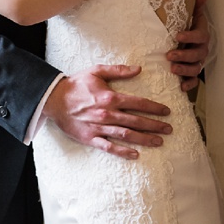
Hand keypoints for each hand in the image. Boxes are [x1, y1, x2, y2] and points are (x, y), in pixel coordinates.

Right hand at [43, 65, 171, 158]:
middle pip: (136, 121)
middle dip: (155, 125)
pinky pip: (109, 147)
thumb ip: (118, 70)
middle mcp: (107, 113)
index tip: (166, 111)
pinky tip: (135, 154)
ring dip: (144, 139)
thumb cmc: (77, 84)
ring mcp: (99, 127)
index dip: (154, 107)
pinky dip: (122, 152)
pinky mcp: (91, 138)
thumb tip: (138, 68)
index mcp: (110, 97)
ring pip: (126, 135)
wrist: (54, 99)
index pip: (138, 103)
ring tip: (159, 141)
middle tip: (169, 129)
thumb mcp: (97, 70)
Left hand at [167, 0, 209, 91]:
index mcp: (201, 35)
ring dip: (184, 69)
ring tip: (172, 68)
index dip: (190, 36)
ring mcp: (198, 62)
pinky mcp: (193, 73)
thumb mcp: (192, 14)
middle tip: (170, 55)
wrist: (190, 41)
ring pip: (195, 68)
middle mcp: (201, 49)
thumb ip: (196, 4)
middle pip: (197, 54)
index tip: (177, 35)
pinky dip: (189, 84)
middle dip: (184, 55)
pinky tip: (180, 86)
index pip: (200, 36)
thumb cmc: (188, 26)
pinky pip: (194, 81)